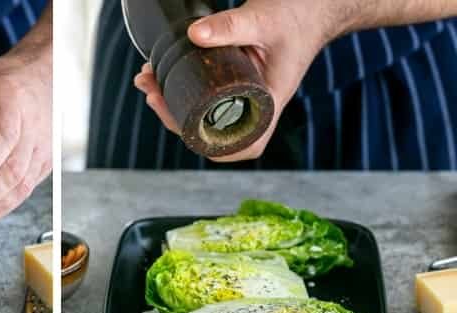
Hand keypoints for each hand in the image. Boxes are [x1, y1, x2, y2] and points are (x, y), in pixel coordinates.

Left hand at [133, 0, 342, 160]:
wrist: (316, 3)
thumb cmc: (299, 15)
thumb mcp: (263, 21)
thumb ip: (231, 26)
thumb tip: (194, 35)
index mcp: (267, 106)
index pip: (239, 147)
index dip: (208, 146)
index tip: (180, 126)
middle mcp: (254, 108)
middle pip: (210, 132)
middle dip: (174, 117)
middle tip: (150, 91)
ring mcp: (243, 98)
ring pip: (202, 114)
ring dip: (171, 102)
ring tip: (147, 79)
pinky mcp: (234, 84)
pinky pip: (204, 97)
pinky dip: (180, 88)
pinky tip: (160, 75)